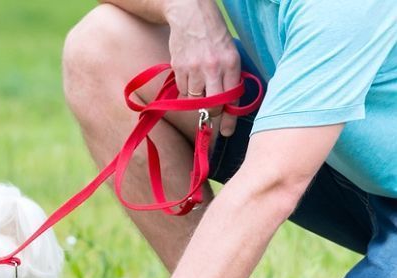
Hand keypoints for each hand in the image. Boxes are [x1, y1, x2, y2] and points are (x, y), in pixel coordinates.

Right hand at [164, 0, 240, 135]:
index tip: (226, 131)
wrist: (190, 14)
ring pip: (194, 99)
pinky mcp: (178, 67)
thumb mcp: (230, 53)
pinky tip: (189, 75)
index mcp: (231, 63)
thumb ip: (230, 77)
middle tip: (210, 114)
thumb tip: (228, 104)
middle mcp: (213, 67)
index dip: (228, 118)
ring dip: (197, 98)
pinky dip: (185, 88)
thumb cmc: (213, 35)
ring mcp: (194, 68)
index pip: (231, 98)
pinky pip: (182, 90)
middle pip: (212, 105)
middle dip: (211, 114)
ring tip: (199, 84)